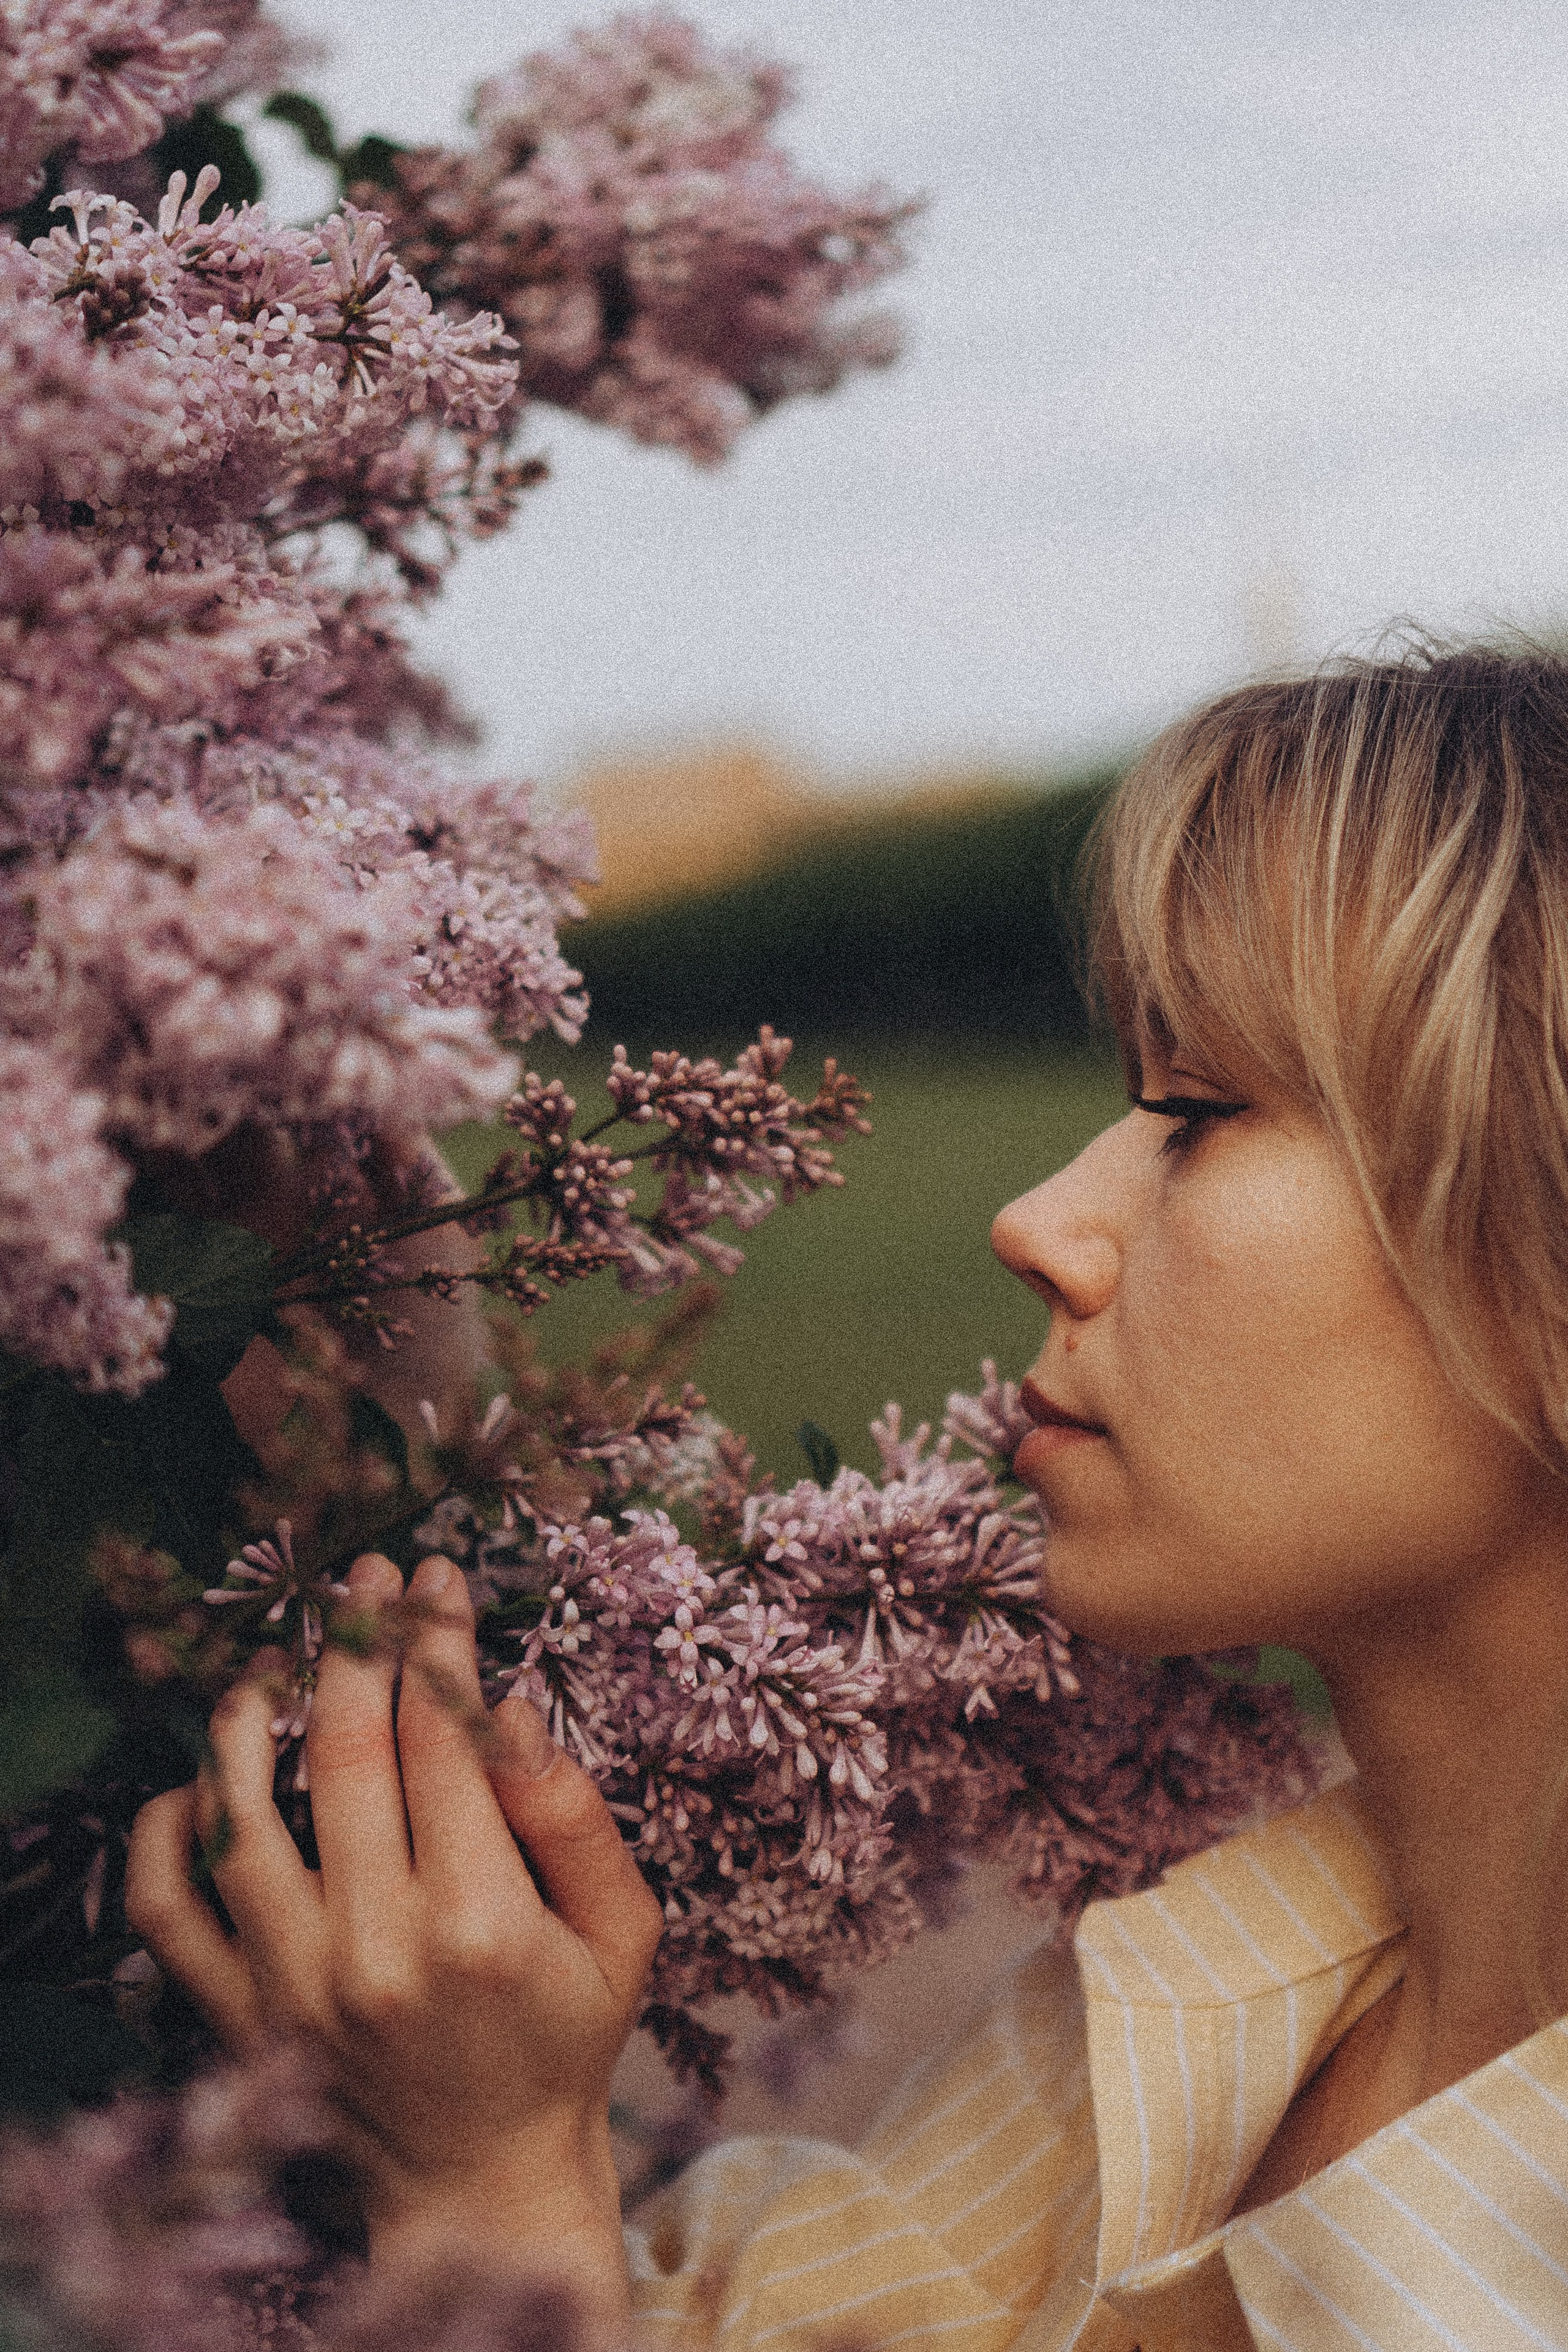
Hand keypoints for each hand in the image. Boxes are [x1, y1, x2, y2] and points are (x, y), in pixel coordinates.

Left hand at [126, 1553, 663, 2323]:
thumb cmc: (564, 2036)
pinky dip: (163, 1835)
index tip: (437, 1580)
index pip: (441, 1738)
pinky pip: (167, 1912)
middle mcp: (376, 1948)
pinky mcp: (240, 2018)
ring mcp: (294, 1987)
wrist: (483, 2178)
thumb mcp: (623, 1930)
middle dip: (358, 1643)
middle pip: (346, 1753)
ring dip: (251, 1719)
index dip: (438, 1641)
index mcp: (480, 1920)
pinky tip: (193, 1781)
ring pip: (240, 1818)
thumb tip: (507, 1712)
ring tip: (274, 1663)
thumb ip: (575, 1817)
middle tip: (367, 1581)